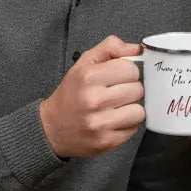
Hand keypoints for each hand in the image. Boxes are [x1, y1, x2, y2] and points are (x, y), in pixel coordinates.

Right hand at [39, 36, 144, 157]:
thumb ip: (110, 48)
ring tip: (116, 107)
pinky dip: (127, 125)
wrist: (51, 128)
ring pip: (139, 111)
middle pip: (138, 90)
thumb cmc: (71, 94)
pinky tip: (113, 121)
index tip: (118, 77)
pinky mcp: (106, 141)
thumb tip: (137, 49)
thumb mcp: (84, 63)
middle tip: (115, 93)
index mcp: (89, 77)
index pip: (131, 70)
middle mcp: (94, 100)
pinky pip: (133, 129)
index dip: (127, 72)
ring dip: (130, 109)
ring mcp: (100, 123)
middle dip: (129, 89)